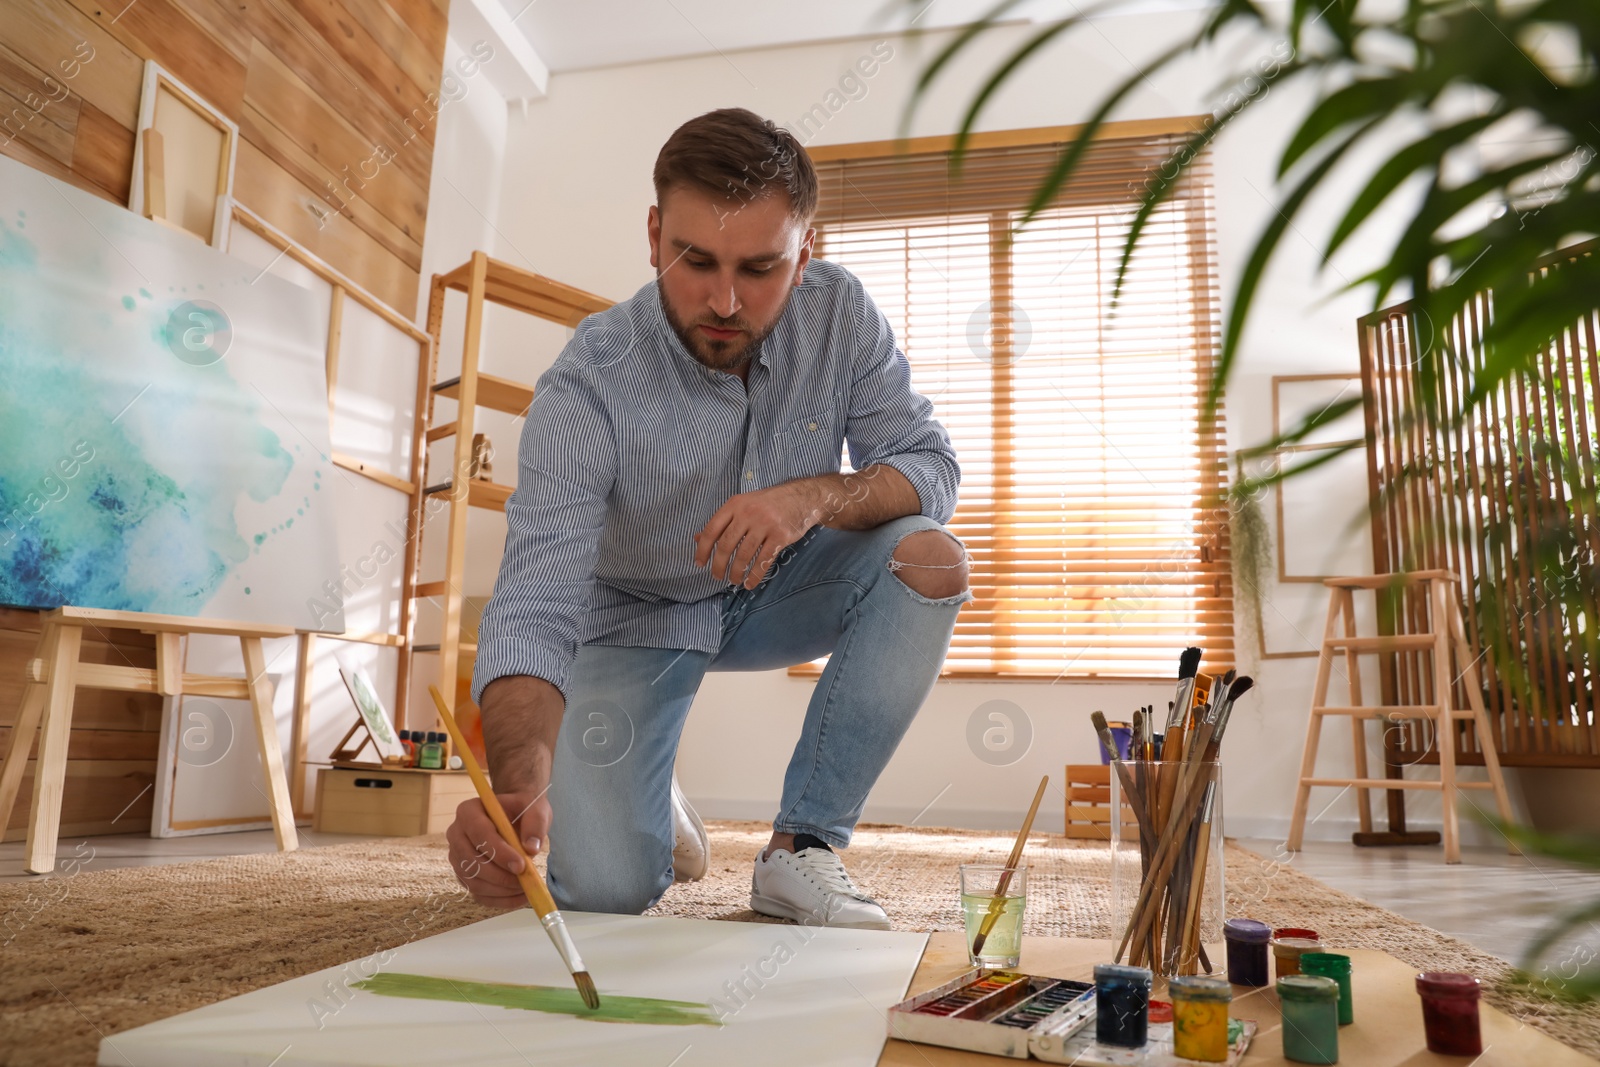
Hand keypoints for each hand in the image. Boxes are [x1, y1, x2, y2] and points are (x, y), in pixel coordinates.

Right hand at [445, 786, 551, 908]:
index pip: (479, 833)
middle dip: (500, 876)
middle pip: (471, 861)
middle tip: (526, 880)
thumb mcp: (535, 808)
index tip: (521, 865)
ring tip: (527, 887)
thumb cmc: (522, 809)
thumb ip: (536, 824)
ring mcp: (457, 857)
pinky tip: (520, 896)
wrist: (514, 816)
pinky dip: (499, 900)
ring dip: (501, 890)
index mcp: (469, 811)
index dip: (499, 852)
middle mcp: (456, 834)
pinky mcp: (464, 875)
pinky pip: (478, 893)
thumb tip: (531, 848)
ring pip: (473, 881)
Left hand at [694, 481, 818, 588]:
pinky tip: (750, 583)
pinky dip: (755, 576)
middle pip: (726, 545)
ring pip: (744, 555)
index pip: (712, 530)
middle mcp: (748, 513)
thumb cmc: (768, 503)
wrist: (801, 497)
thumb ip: (722, 521)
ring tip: (734, 580)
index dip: (703, 549)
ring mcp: (765, 524)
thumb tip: (697, 539)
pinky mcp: (780, 536)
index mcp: (735, 504)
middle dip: (719, 565)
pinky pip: (763, 560)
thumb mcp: (743, 505)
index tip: (700, 564)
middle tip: (717, 577)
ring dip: (736, 572)